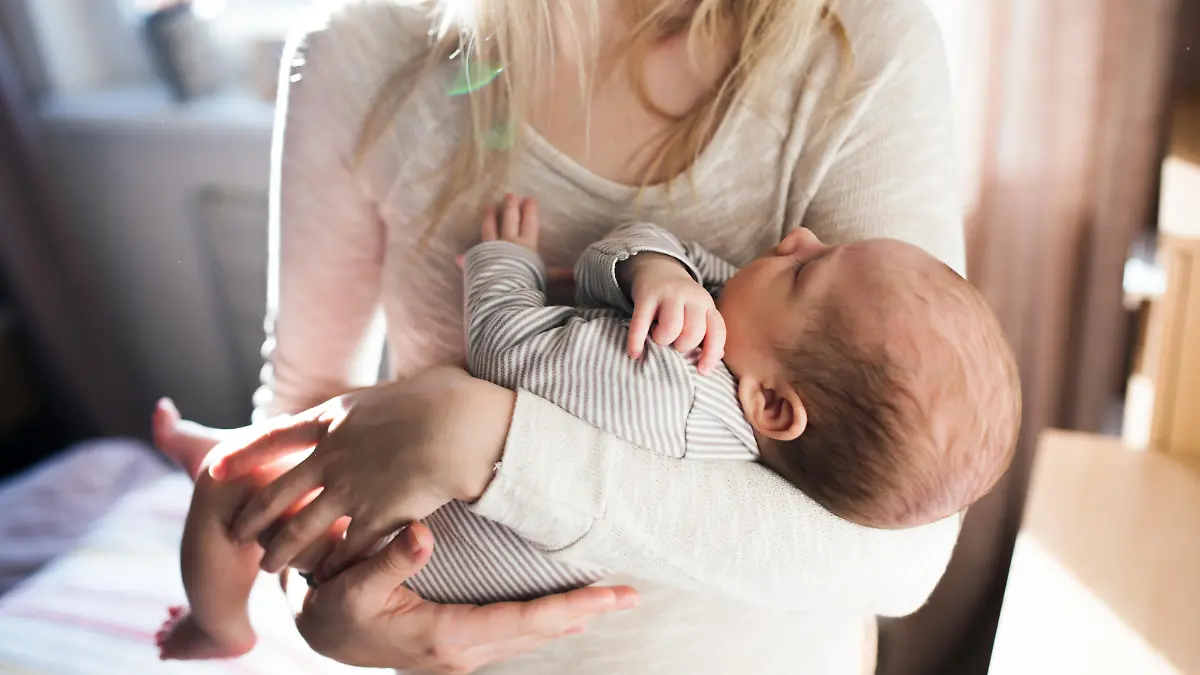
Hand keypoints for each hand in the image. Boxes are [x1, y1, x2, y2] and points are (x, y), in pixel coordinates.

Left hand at [207, 367, 516, 576]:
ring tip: (267, 567)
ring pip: (302, 528)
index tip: (216, 467)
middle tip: (234, 532)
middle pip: (277, 492)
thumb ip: (379, 402)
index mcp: (333, 417)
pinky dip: (330, 566)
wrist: (463, 425)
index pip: (273, 437)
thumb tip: (391, 397)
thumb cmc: (444, 396)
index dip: (243, 454)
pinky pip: (344, 548)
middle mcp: (331, 455)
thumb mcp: (397, 388)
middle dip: (252, 516)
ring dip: (281, 551)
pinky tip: (321, 579)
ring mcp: (350, 488)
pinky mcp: (376, 516)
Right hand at [296, 521, 638, 672]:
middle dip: (587, 613)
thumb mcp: (353, 585)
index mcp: (445, 636)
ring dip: (572, 619)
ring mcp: (461, 654)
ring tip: (609, 601)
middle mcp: (461, 651)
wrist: (316, 633)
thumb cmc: (333, 607)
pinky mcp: (457, 647)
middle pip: (539, 632)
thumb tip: (423, 535)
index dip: (572, 606)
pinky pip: (514, 635)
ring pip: (530, 637)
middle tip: (632, 595)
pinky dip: (545, 623)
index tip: (610, 594)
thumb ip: (389, 560)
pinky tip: (564, 614)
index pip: (525, 620)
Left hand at [459, 195, 573, 303]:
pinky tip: (460, 258)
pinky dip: (467, 258)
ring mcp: (493, 250)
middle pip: (509, 219)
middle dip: (510, 206)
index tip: (529, 200)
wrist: (506, 291)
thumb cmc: (528, 283)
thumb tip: (578, 276)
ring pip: (490, 228)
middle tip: (510, 195)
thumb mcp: (547, 279)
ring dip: (490, 217)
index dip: (530, 211)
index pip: (529, 224)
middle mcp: (509, 243)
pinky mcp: (480, 260)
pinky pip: (473, 257)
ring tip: (489, 207)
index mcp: (526, 246)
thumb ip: (561, 276)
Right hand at [623, 254, 725, 373]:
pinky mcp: (646, 296)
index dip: (711, 354)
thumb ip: (708, 333)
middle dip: (683, 346)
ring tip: (658, 336)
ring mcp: (668, 294)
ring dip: (663, 340)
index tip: (702, 370)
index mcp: (707, 304)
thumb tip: (718, 357)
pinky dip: (636, 342)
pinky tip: (634, 353)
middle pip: (693, 332)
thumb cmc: (681, 302)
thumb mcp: (699, 312)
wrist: (657, 269)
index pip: (717, 331)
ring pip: (671, 328)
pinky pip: (641, 324)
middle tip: (674, 342)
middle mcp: (691, 297)